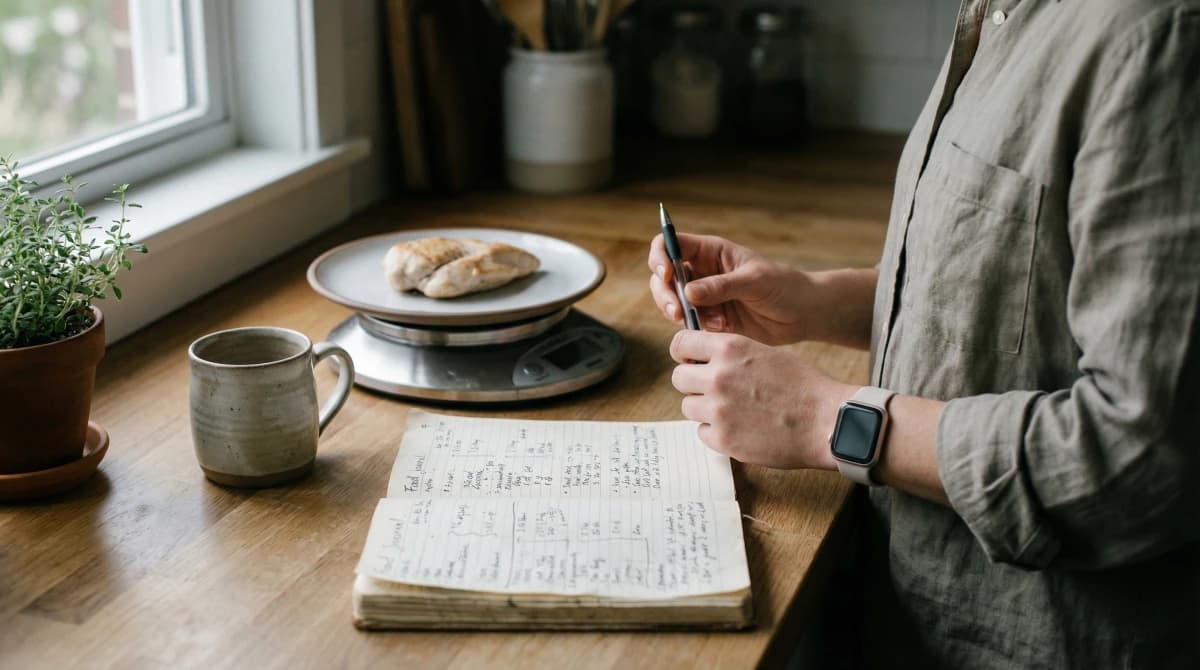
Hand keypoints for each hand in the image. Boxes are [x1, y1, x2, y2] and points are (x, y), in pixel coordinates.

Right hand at [648, 232, 813, 344]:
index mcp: (711, 252)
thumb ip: (721, 286)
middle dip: (664, 293)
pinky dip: (695, 328)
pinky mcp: (710, 320)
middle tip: (677, 312)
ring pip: (672, 302)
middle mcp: (702, 272)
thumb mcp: (754, 281)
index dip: (661, 257)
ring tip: (706, 322)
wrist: (803, 315)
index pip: (671, 245)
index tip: (668, 276)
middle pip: (664, 276)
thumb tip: (688, 293)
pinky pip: (689, 324)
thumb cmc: (784, 287)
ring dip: (678, 313)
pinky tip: (720, 328)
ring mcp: (705, 297)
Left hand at [669, 330, 853, 469]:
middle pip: (679, 378)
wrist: (826, 422)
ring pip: (688, 407)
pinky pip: (702, 432)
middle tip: (715, 391)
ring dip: (705, 410)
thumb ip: (731, 354)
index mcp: (730, 348)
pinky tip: (741, 428)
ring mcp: (718, 410)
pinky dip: (716, 432)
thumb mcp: (766, 353)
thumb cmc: (802, 386)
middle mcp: (718, 376)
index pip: (680, 344)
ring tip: (734, 411)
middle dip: (693, 384)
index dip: (684, 354)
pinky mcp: (722, 439)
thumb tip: (702, 359)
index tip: (691, 362)